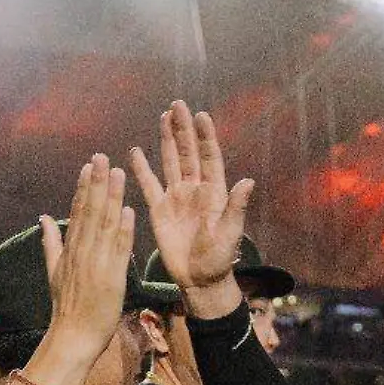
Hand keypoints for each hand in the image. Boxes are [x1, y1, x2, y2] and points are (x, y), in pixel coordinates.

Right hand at [40, 155, 134, 361]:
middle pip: (91, 212)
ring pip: (106, 225)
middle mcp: (82, 253)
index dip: (84, 187)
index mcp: (70, 250)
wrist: (73, 337)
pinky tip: (129, 210)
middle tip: (103, 157)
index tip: (89, 165)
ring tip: (118, 173)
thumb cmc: (66, 307)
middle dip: (97, 183)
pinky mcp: (111, 278)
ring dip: (112, 198)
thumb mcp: (54, 271)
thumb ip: (51, 242)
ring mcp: (96, 264)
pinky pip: (119, 250)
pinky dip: (124, 230)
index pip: (78, 212)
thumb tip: (43, 217)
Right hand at [130, 100, 253, 291]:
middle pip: (188, 153)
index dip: (206, 137)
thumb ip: (236, 206)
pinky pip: (149, 185)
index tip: (201, 115)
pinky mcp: (160, 210)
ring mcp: (176, 198)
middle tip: (178, 104)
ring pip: (170, 162)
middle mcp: (195, 189)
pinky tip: (135, 152)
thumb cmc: (220, 258)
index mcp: (214, 192)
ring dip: (167, 140)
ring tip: (163, 117)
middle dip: (184, 129)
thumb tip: (248, 181)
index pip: (209, 157)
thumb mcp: (231, 233)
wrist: (200, 279)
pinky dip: (142, 169)